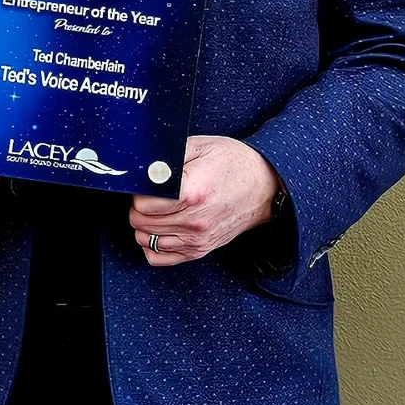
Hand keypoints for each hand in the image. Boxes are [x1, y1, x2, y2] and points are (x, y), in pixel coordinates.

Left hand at [129, 135, 279, 266]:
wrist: (264, 185)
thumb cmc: (234, 163)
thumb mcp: (200, 146)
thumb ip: (167, 157)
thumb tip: (142, 167)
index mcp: (193, 193)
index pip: (142, 204)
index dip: (140, 191)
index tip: (148, 184)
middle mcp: (195, 220)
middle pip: (141, 222)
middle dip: (139, 206)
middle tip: (152, 194)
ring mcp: (197, 239)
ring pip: (146, 240)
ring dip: (144, 224)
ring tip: (157, 209)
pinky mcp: (200, 250)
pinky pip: (158, 258)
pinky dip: (151, 244)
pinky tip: (160, 228)